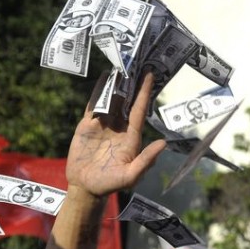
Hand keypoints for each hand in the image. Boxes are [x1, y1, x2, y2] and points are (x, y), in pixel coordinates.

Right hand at [66, 72, 165, 197]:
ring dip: (117, 83)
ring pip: (112, 99)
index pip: (140, 110)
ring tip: (122, 63)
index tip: (151, 75)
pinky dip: (98, 90)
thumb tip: (163, 144)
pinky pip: (94, 104)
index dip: (145, 93)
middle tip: (138, 61)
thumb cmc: (111, 185)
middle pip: (127, 100)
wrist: (86, 187)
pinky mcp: (88, 126)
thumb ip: (146, 160)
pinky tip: (103, 77)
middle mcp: (120, 128)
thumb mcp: (130, 176)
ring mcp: (104, 125)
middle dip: (133, 83)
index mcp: (132, 137)